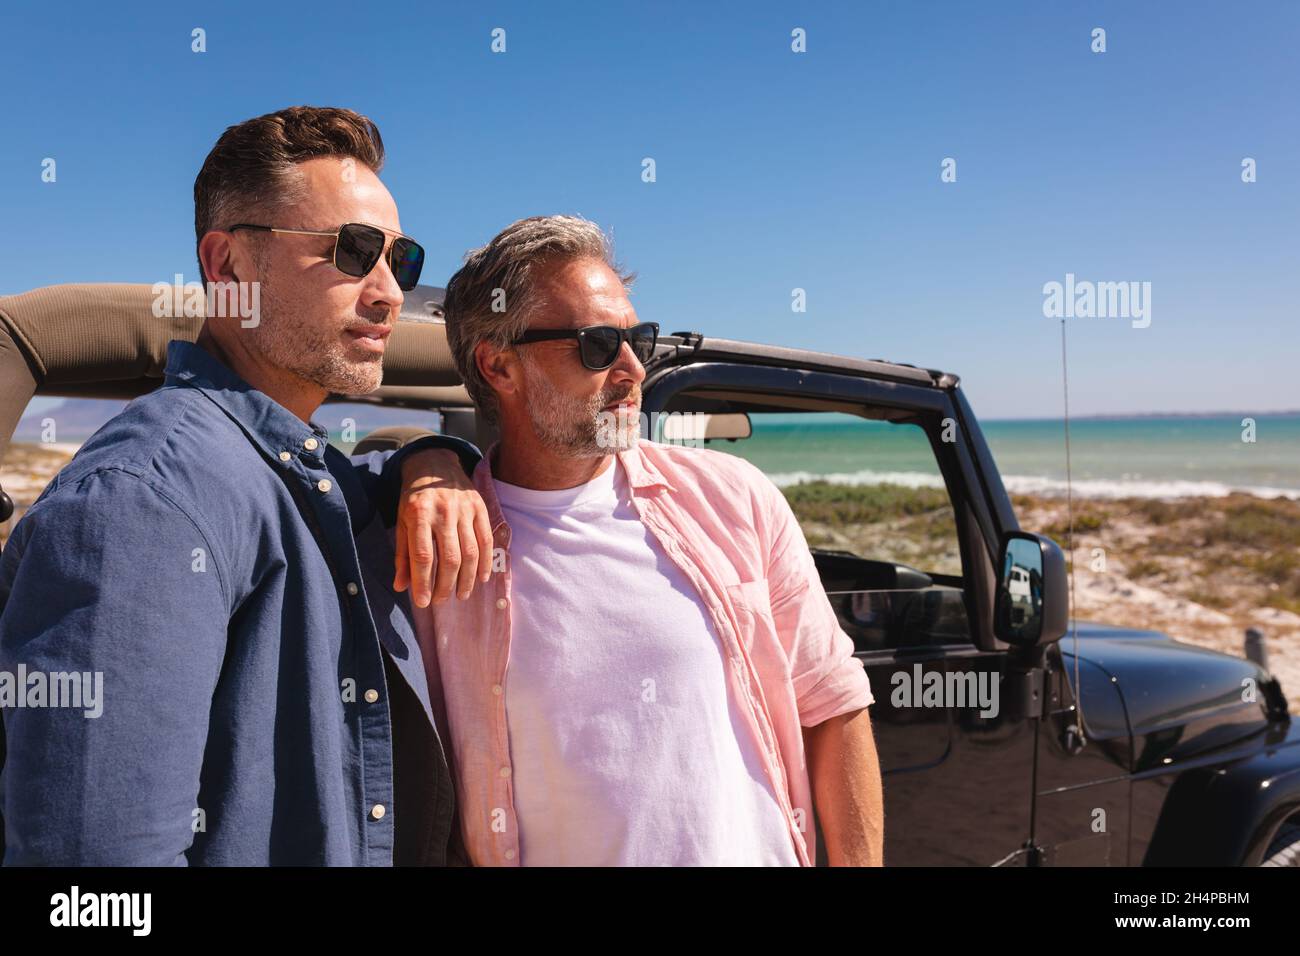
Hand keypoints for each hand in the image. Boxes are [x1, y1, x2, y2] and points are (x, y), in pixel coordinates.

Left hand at [393, 448, 492, 606]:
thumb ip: (403, 555)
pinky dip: (485, 563)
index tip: (423, 602)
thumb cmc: (414, 498)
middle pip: (449, 558)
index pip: (423, 556)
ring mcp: (465, 509)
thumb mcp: (402, 522)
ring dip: (467, 579)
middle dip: (446, 585)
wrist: (435, 464)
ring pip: (470, 552)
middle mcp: (443, 511)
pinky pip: (486, 540)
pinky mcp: (480, 508)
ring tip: (461, 595)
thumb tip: (401, 586)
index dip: (423, 582)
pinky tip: (481, 578)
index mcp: (419, 514)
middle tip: (441, 601)